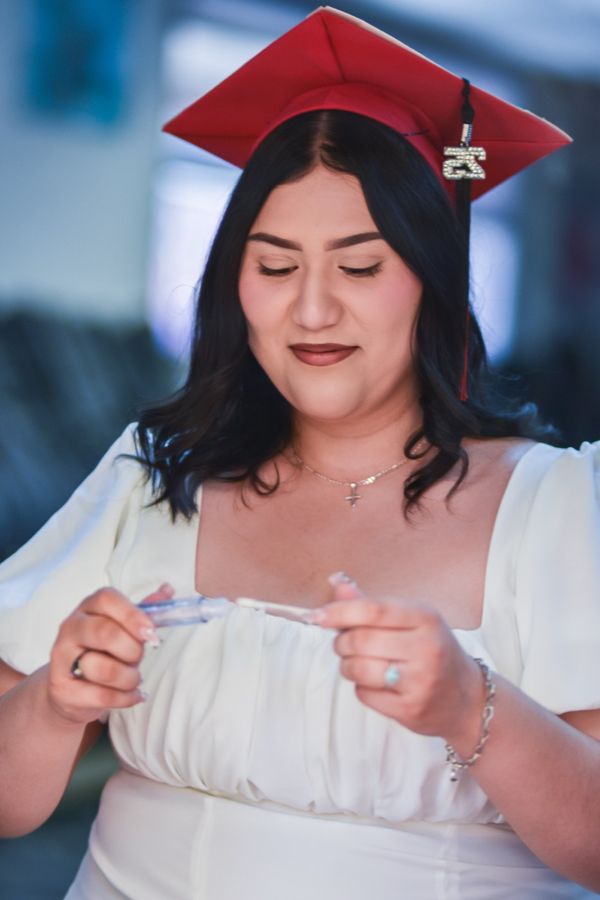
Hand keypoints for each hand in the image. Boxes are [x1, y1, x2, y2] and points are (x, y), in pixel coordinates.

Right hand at [45, 583, 173, 725]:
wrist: (71, 690)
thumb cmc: (104, 652)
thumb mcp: (124, 628)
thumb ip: (144, 610)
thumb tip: (168, 589)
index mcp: (88, 607)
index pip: (106, 599)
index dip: (132, 615)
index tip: (150, 632)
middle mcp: (71, 627)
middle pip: (105, 632)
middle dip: (132, 651)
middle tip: (137, 659)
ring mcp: (61, 658)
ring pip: (104, 668)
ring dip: (129, 678)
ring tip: (131, 679)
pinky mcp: (61, 689)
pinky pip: (102, 696)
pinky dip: (124, 698)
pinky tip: (129, 695)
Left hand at [309, 577, 484, 745]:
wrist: (467, 699)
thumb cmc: (431, 651)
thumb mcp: (411, 621)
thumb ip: (371, 604)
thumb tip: (336, 583)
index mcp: (426, 618)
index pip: (373, 609)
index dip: (338, 611)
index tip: (315, 616)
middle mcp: (426, 647)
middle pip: (359, 640)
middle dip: (341, 642)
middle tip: (344, 644)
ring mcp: (420, 680)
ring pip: (357, 668)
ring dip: (347, 665)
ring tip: (359, 663)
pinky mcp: (411, 708)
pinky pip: (364, 694)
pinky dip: (362, 688)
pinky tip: (379, 684)